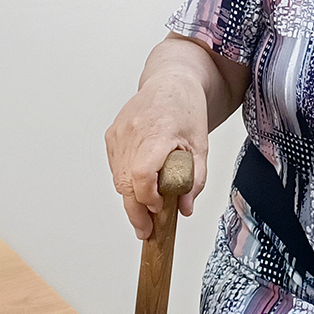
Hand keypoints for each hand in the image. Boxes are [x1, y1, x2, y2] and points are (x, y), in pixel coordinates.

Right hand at [105, 65, 209, 239]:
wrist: (170, 83)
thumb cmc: (187, 110)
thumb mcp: (201, 146)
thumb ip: (194, 179)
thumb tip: (185, 209)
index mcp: (158, 132)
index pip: (142, 173)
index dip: (148, 197)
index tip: (158, 209)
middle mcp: (133, 131)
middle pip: (125, 182)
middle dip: (135, 210)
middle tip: (146, 230)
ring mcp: (119, 133)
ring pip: (118, 178)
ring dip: (130, 197)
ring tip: (146, 210)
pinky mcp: (111, 135)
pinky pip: (115, 167)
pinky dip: (126, 180)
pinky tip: (140, 185)